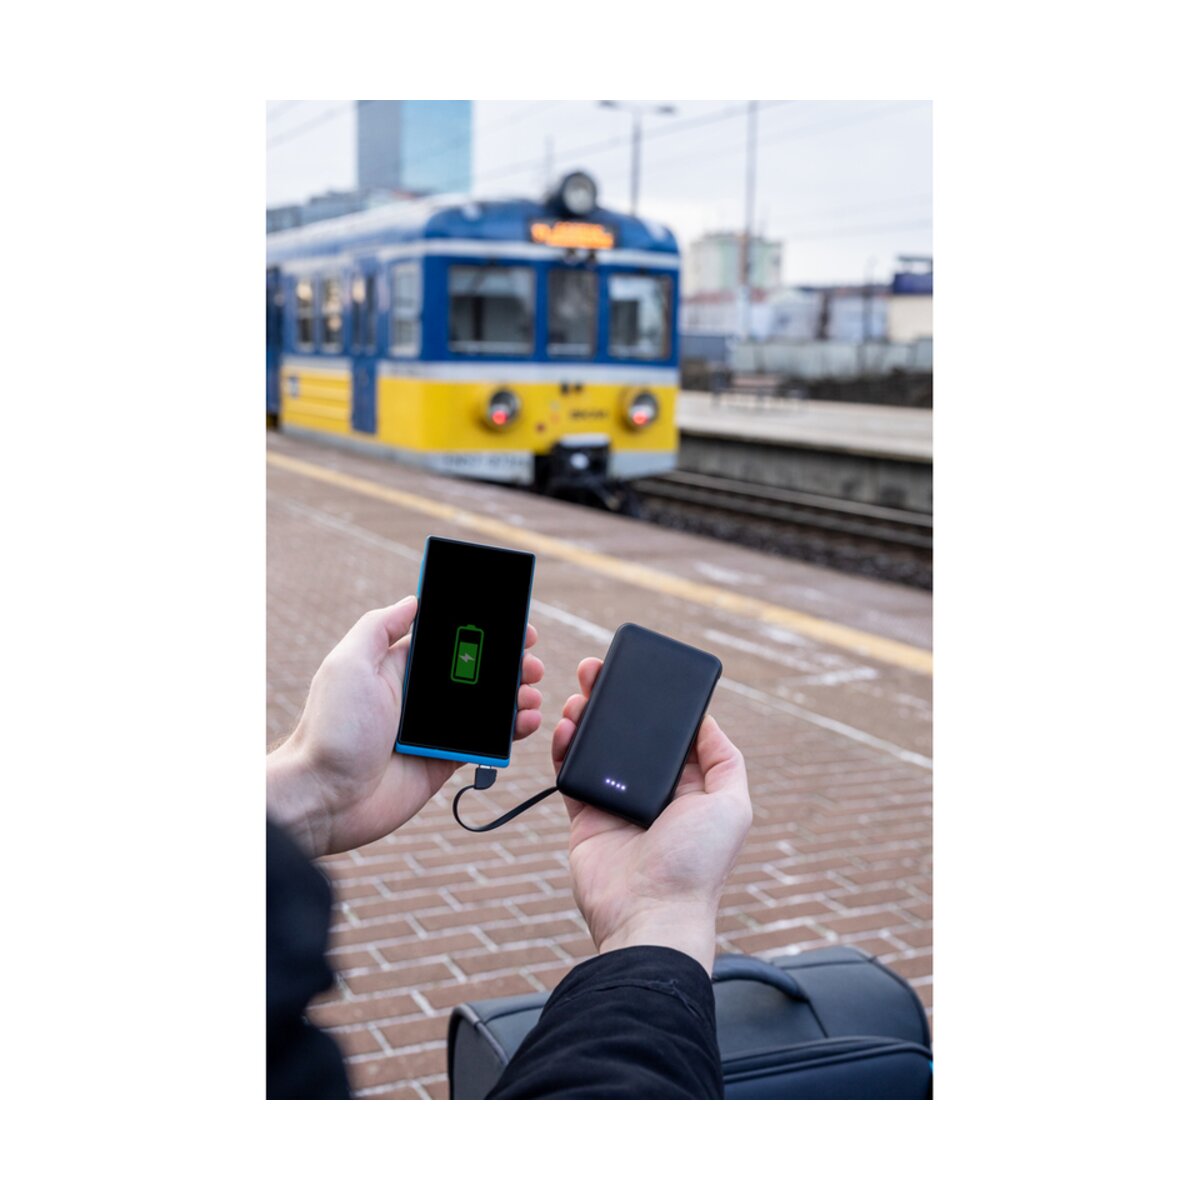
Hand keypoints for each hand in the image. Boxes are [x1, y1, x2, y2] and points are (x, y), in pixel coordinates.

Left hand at [267, 597, 543, 857]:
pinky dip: (512, 731)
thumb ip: (380, 627)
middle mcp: (420, 696)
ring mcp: (436, 729)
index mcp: (399, 667)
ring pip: (488, 706)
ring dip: (515, 695)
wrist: (326, 797)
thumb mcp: (348, 664)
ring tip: (531, 691)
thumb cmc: (331, 729)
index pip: (449, 642)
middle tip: (530, 662)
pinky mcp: (446, 760)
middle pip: (475, 672)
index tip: (514, 624)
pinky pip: (487, 741)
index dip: (483, 631)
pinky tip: (526, 721)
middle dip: (508, 662)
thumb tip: (413, 600)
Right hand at [552, 657, 751, 972]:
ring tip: (577, 696)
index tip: (642, 674)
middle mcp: (653, 794)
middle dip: (613, 702)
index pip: (670, 735)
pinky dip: (564, 750)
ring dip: (586, 719)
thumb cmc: (696, 865)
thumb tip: (707, 719)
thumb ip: (724, 759)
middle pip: (629, 736)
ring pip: (596, 749)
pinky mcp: (585, 817)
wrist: (648, 913)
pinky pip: (570, 775)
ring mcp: (617, 804)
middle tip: (596, 671)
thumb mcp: (733, 805)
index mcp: (689, 788)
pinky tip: (565, 728)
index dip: (656, 705)